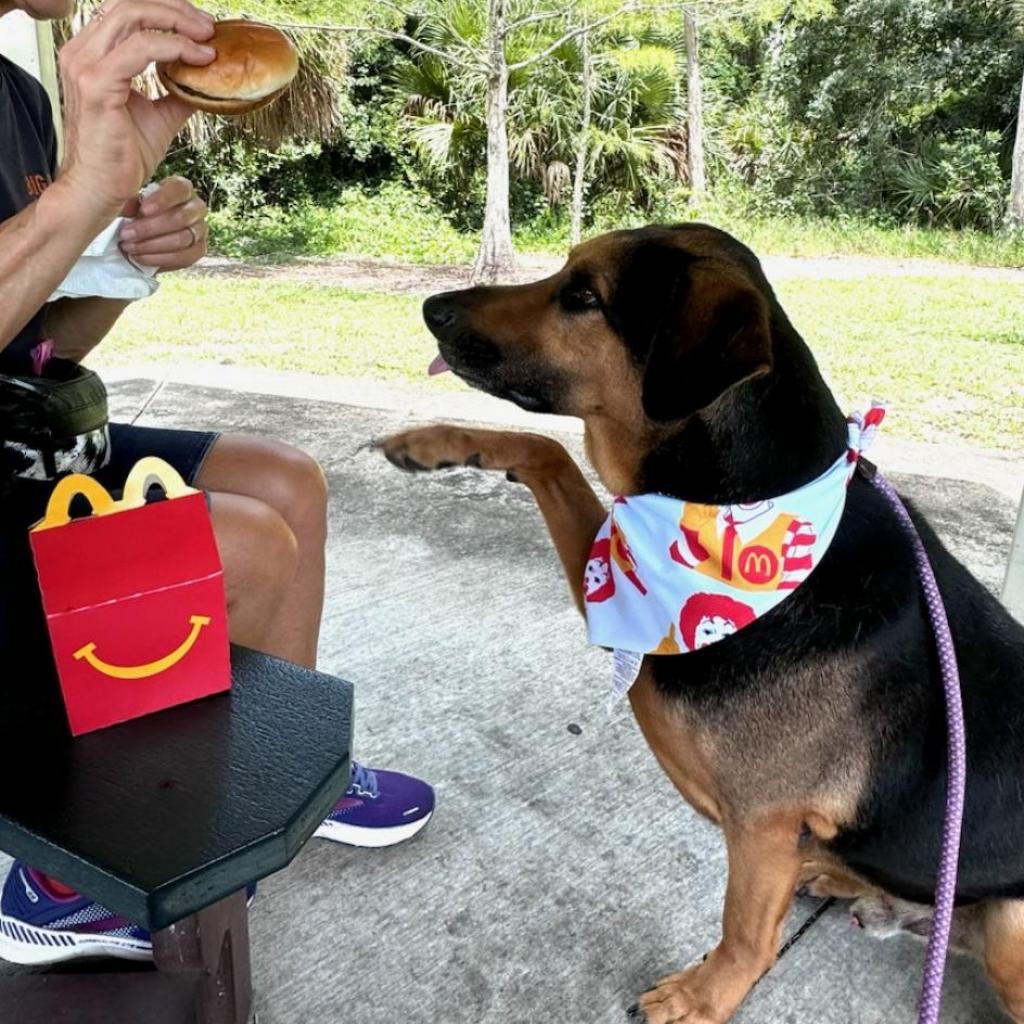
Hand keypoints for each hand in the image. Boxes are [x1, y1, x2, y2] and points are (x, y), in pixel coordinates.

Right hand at [56, 0, 215, 221]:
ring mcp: (86, 65)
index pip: (128, 12)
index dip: (168, 10)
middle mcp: (83, 52)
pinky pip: (140, 49)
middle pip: (130, 5)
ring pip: (133, 16)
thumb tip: (208, 81)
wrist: (103, 188)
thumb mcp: (160, 116)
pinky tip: (198, 59)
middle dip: (176, 10)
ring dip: (177, 23)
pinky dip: (174, 48)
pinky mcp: (96, 84)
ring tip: (207, 40)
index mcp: (93, 54)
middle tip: (209, 27)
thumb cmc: (124, 157)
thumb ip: (178, 93)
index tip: (202, 27)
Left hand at [118, 176, 207, 269]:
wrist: (141, 239)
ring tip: (129, 247)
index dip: (162, 200)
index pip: (179, 189)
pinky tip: (141, 257)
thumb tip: (127, 208)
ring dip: (153, 245)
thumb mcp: (130, 204)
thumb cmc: (136, 215)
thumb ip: (130, 202)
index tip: (142, 210)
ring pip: (183, 239)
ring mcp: (200, 229)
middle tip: (126, 234)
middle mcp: (196, 207)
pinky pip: (185, 257)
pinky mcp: (199, 250)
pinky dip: (161, 259)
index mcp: (181, 189)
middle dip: (150, 228)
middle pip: (181, 217)